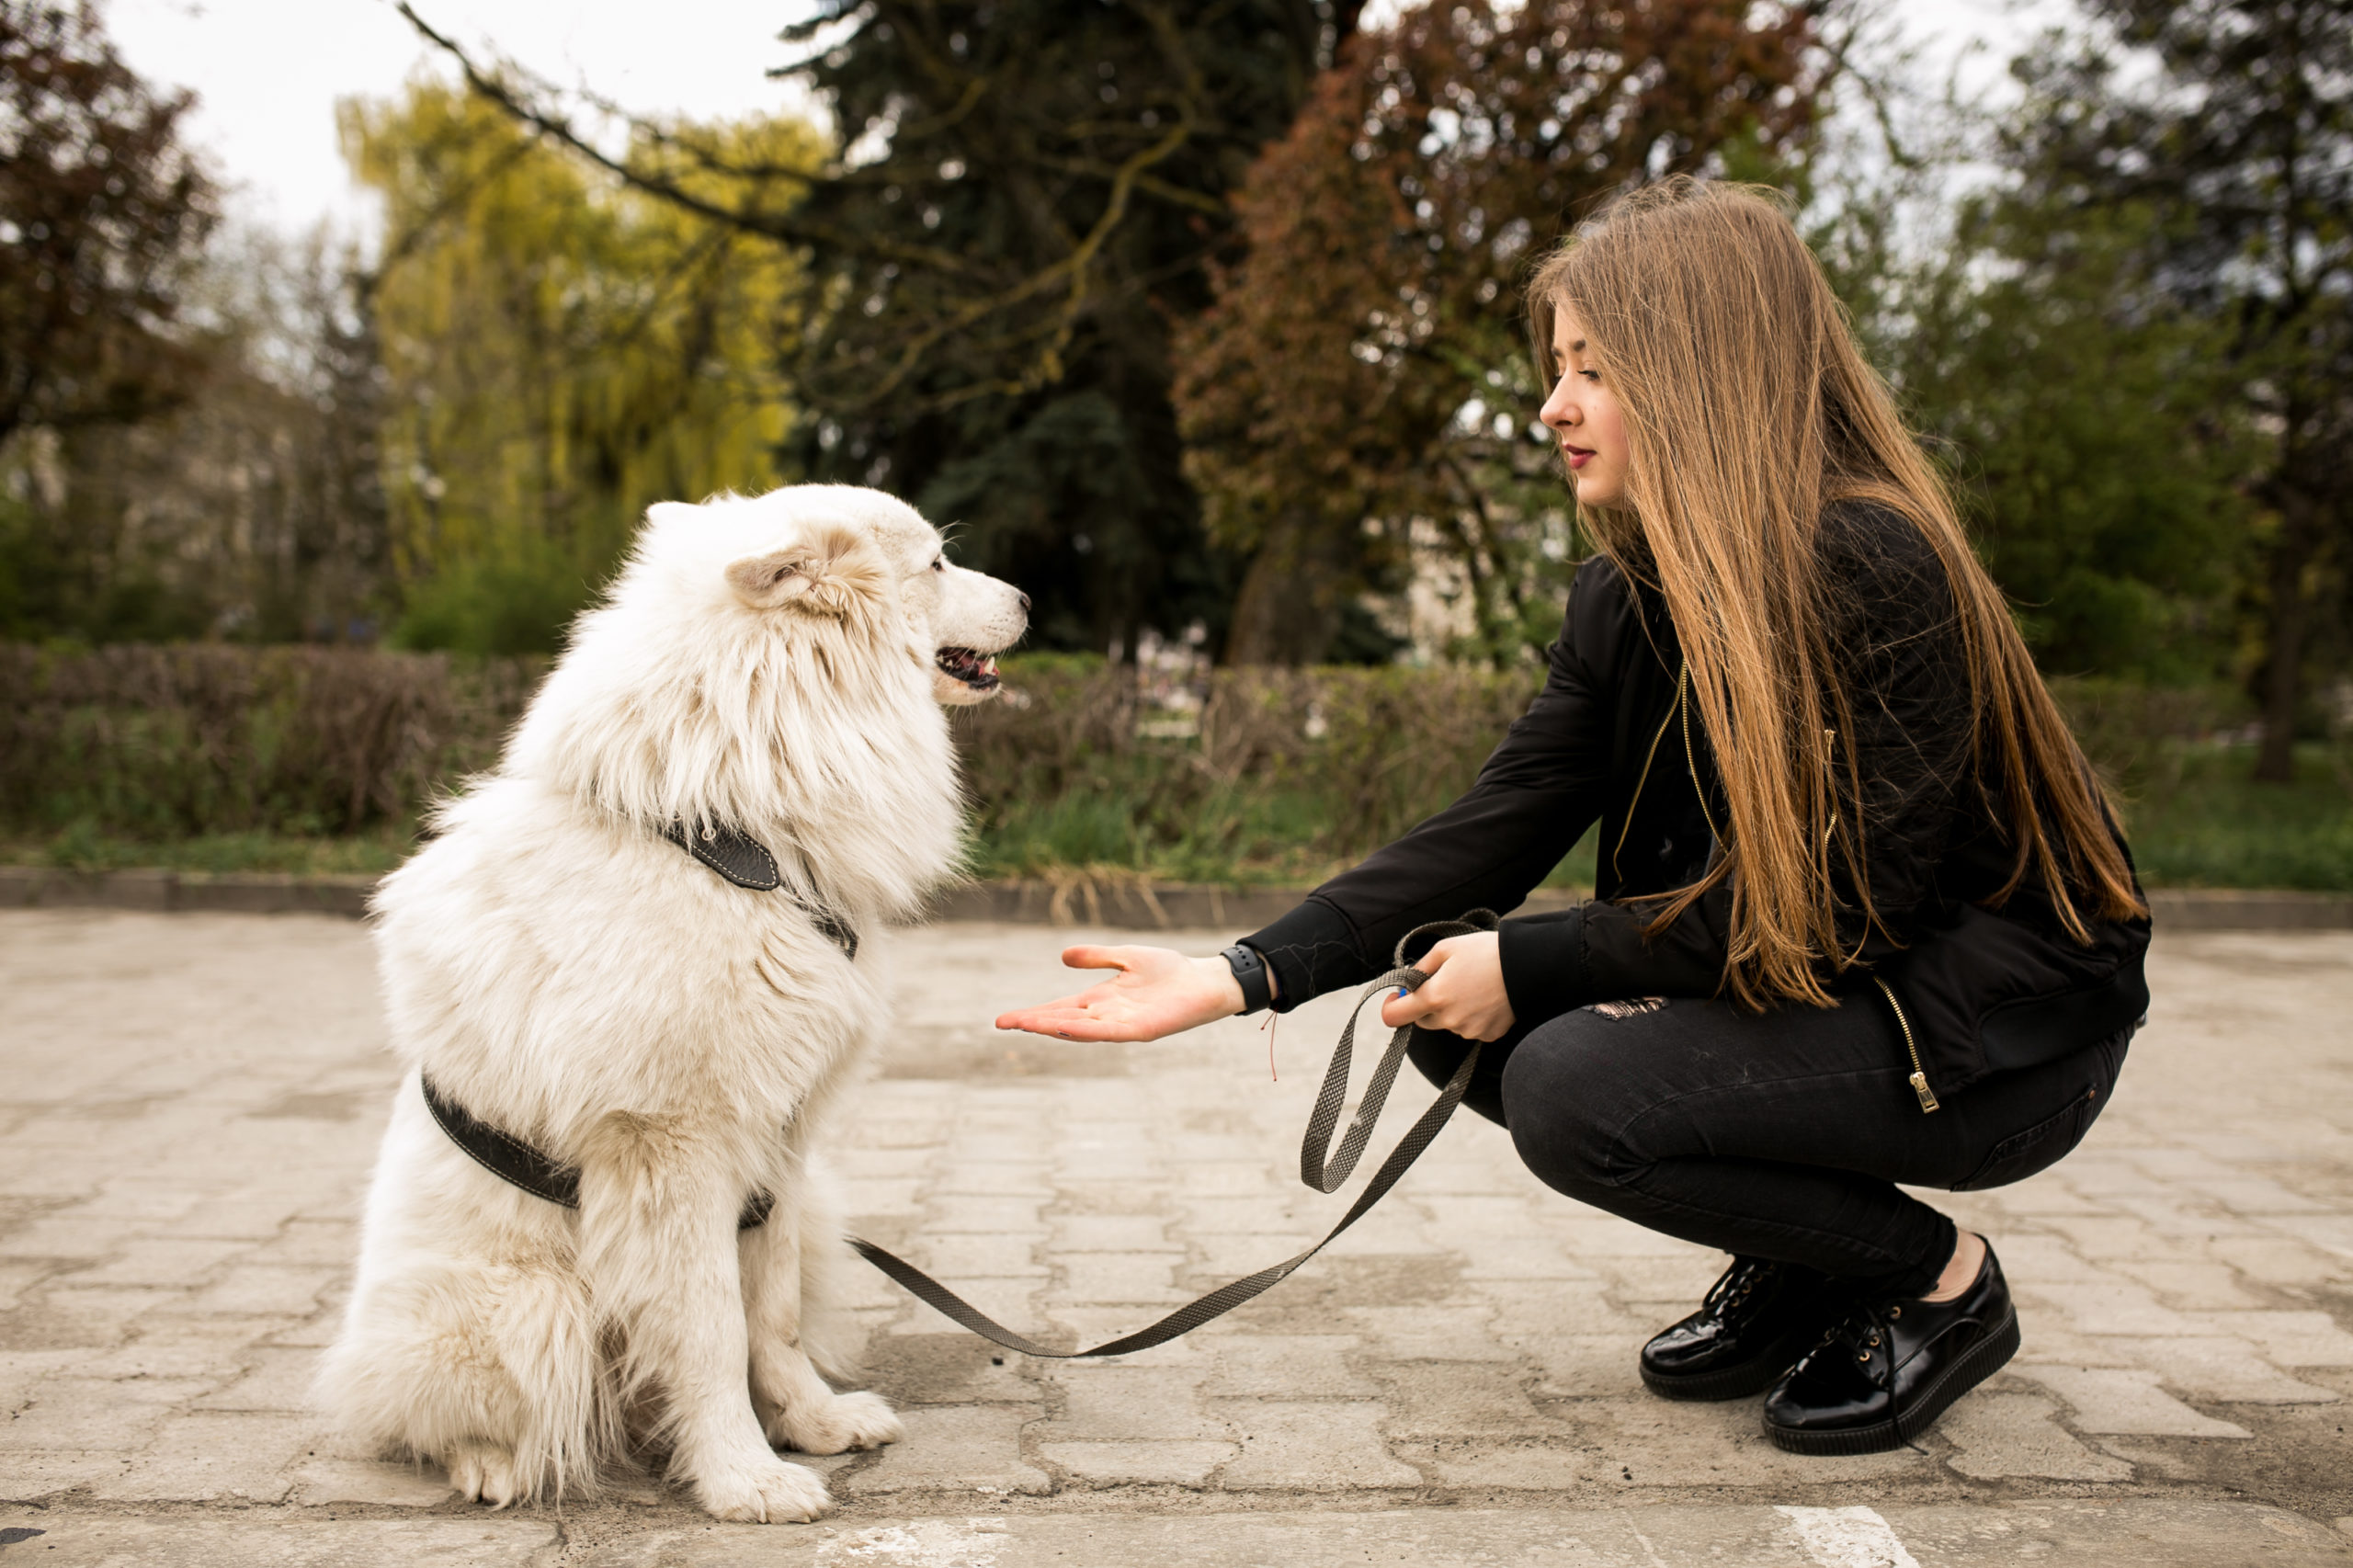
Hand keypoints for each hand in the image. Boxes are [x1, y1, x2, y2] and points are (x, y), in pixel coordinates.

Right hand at [994, 945, 1245, 1041]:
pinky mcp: (1139, 1030)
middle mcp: (1106, 1015)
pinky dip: (1085, 1030)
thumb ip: (1097, 957)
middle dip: (1033, 1022)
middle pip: (1062, 1020)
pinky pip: (1107, 1031)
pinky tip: (1064, 1027)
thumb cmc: (1170, 971)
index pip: (1059, 1008)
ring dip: (1051, 1026)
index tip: (1005, 1019)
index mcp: (1101, 1000)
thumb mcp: (1126, 957)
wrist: (1204, 982)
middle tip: (1002, 1023)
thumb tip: (1063, 957)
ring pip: (1079, 1028)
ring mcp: (1121, 1025)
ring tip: (1025, 1024)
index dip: (1033, 1012)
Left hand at [1378, 932, 1514, 1041]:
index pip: (1394, 1016)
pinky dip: (1472, 1016)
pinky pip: (1470, 1028)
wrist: (1528, 966)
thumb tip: (1408, 981)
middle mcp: (1449, 1020)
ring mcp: (1469, 1030)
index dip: (1391, 1006)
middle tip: (1442, 982)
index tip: (1398, 995)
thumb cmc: (1485, 952)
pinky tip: (1485, 998)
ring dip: (1451, 1010)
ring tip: (1472, 986)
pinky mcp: (1488, 1035)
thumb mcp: (1446, 949)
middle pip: (1422, 1020)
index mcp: (1433, 997)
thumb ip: (1420, 967)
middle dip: (1425, 1004)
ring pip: (1448, 1023)